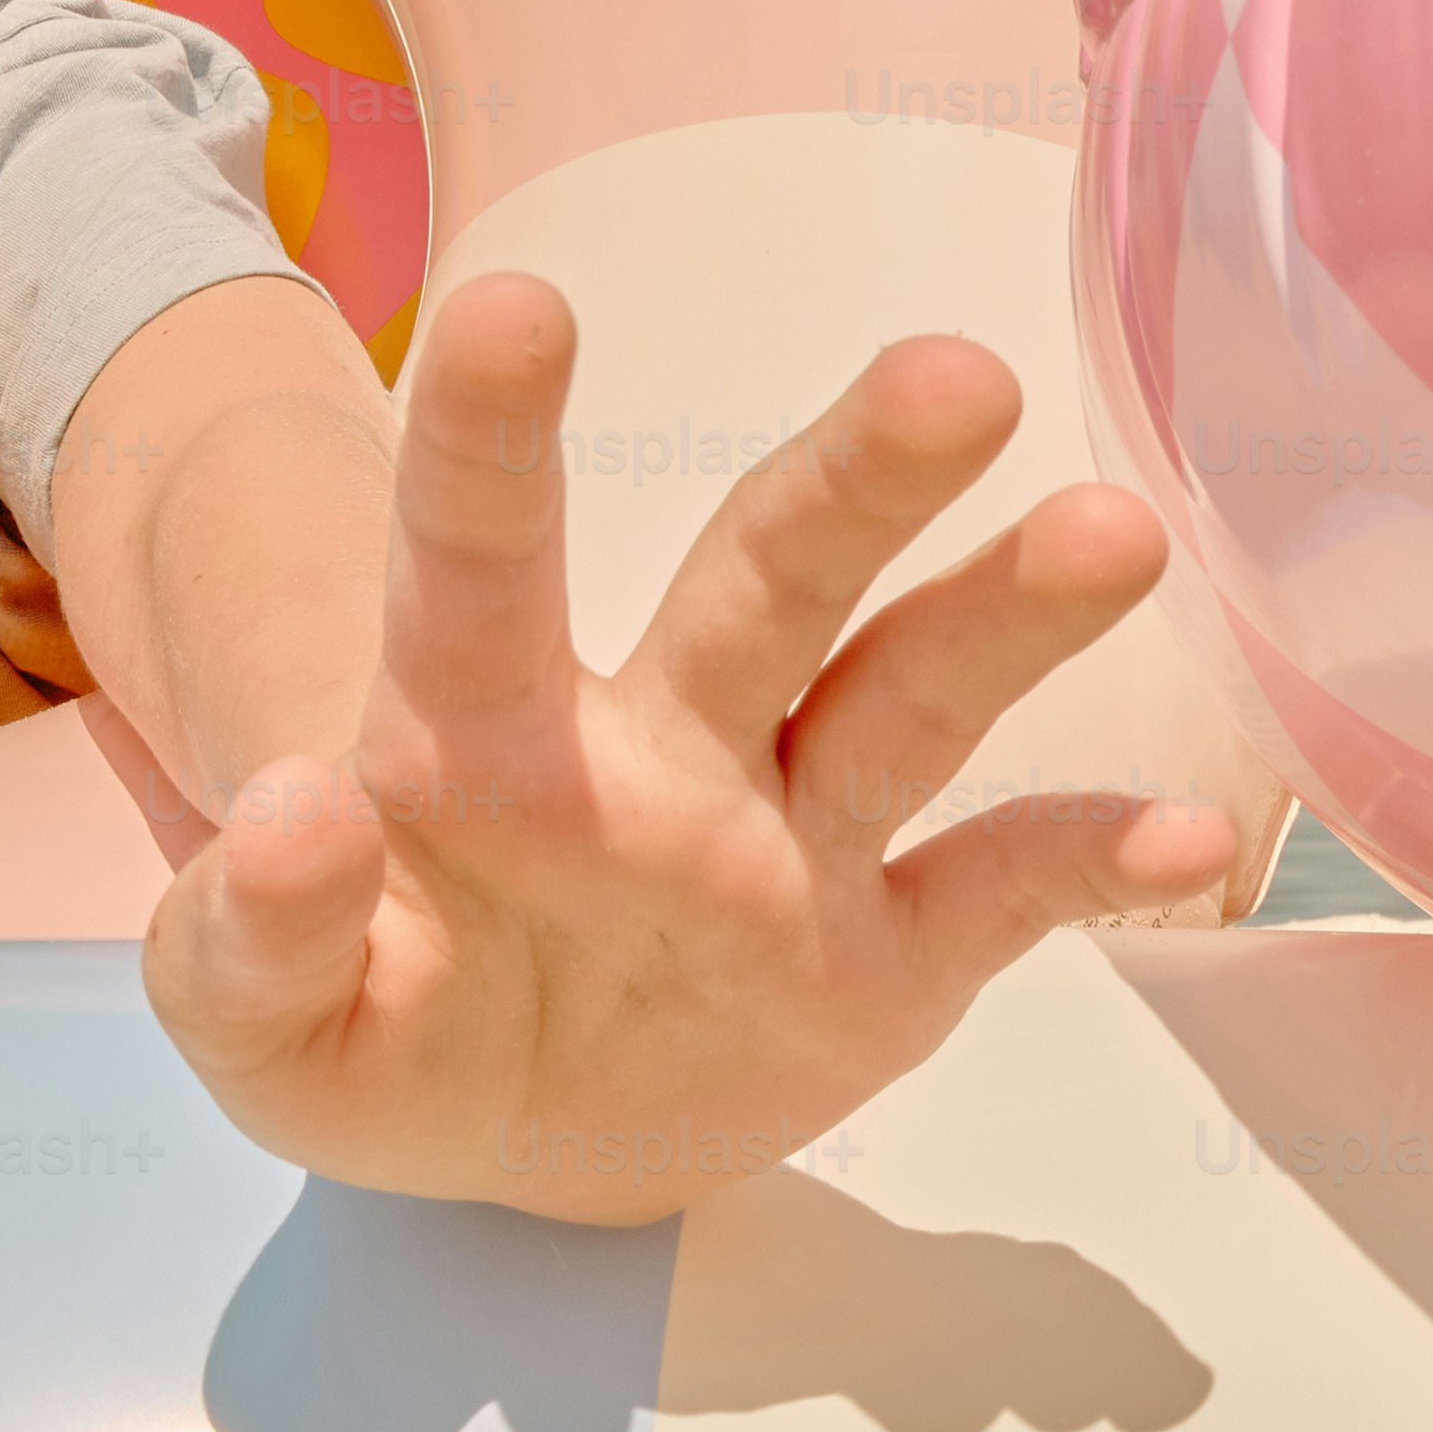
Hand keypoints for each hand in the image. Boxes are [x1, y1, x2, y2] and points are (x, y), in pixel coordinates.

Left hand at [139, 275, 1238, 1222]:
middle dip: (853, 480)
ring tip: (1110, 534)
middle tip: (950, 376)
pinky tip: (1191, 833)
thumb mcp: (254, 1018)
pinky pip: (1001, 894)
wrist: (495, 1129)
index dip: (491, 441)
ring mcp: (786, 843)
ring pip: (908, 697)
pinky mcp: (883, 962)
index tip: (517, 301)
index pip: (478, 567)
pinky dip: (1091, 864)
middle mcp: (660, 748)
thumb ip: (241, 935)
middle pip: (764, 583)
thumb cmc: (364, 1019)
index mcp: (482, 733)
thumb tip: (293, 814)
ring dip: (1007, 617)